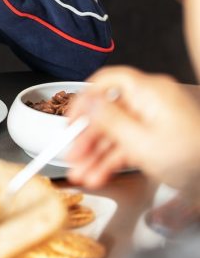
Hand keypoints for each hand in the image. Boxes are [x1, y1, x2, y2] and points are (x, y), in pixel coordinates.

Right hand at [66, 66, 199, 197]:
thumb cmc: (191, 158)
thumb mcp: (141, 142)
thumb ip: (109, 120)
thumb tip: (87, 101)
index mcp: (149, 91)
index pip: (106, 82)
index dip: (84, 100)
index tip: (71, 121)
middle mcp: (151, 100)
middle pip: (108, 111)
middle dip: (87, 137)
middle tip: (72, 156)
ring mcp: (155, 119)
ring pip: (116, 132)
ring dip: (96, 154)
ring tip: (82, 174)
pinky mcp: (159, 137)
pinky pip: (129, 142)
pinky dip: (114, 159)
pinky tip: (99, 175)